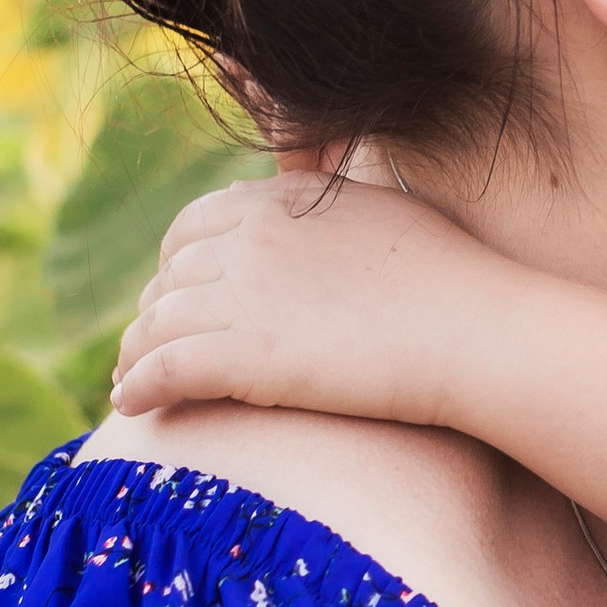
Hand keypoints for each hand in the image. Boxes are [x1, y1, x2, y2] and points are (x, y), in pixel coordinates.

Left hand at [112, 174, 490, 432]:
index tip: (180, 293)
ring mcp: (240, 294)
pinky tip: (132, 407)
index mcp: (280, 199)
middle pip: (169, 276)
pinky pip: (161, 370)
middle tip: (154, 344)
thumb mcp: (382, 213)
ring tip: (131, 381)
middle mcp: (249, 237)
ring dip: (135, 354)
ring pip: (155, 324)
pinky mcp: (239, 356)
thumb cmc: (451, 279)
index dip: (177, 263)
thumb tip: (314, 203)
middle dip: (156, 311)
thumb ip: (330, 207)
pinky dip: (138, 388)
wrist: (475, 330)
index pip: (194, 225)